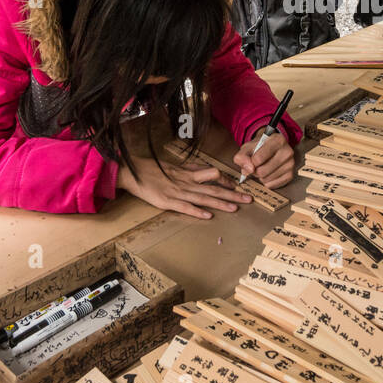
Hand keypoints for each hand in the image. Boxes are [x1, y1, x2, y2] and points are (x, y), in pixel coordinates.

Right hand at [117, 154, 250, 219]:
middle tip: (249, 199)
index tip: (237, 187)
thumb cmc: (153, 169)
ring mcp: (178, 192)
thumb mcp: (174, 167)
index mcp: (188, 174)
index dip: (226, 181)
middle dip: (233, 194)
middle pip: (214, 188)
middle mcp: (187, 182)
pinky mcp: (168, 201)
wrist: (134, 172)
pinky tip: (208, 216)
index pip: (213, 176)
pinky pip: (185, 207)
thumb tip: (205, 170)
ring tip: (235, 208)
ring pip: (203, 197)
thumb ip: (190, 169)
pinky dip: (197, 211)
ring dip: (220, 203)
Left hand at [233, 128, 295, 188]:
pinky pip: (272, 185)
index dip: (250, 163)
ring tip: (262, 168)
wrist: (271, 147)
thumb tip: (248, 170)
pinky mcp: (291, 175)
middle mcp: (287, 151)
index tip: (250, 160)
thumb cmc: (259, 147)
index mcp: (277, 140)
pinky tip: (268, 174)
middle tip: (255, 166)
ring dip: (260, 177)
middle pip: (262, 171)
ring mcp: (291, 164)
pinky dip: (266, 182)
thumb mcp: (247, 147)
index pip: (258, 159)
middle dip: (254, 171)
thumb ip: (241, 157)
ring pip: (266, 179)